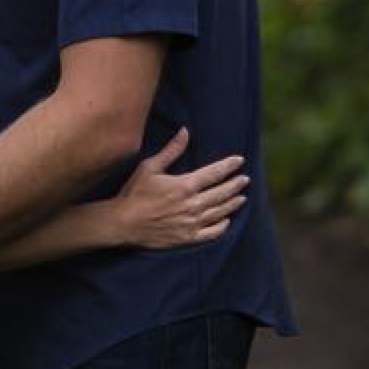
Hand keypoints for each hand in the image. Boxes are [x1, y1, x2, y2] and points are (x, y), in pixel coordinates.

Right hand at [109, 130, 247, 251]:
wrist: (123, 223)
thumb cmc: (134, 193)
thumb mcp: (150, 167)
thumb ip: (171, 151)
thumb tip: (185, 131)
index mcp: (185, 185)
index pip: (214, 173)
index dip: (228, 166)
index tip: (239, 160)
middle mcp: (192, 204)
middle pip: (221, 193)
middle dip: (235, 184)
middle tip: (245, 179)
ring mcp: (192, 223)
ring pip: (220, 212)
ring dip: (232, 203)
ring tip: (242, 197)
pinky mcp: (187, 238)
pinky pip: (211, 233)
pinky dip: (222, 226)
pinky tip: (226, 221)